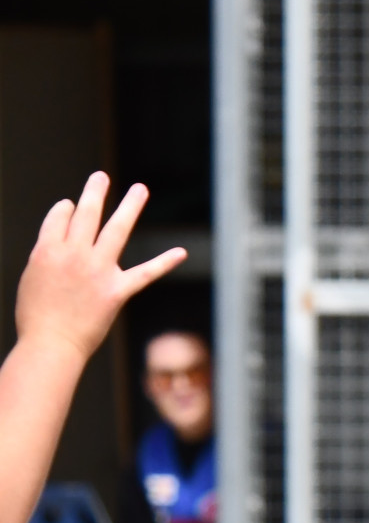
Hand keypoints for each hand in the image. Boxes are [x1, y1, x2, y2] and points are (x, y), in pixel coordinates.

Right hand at [15, 174, 184, 365]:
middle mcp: (73, 254)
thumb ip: (49, 257)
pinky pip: (145, 273)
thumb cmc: (36, 317)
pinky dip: (164, 263)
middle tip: (101, 177)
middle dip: (95, 193)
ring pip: (116, 230)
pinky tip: (180, 252)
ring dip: (130, 207)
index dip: (65, 209)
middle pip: (86, 215)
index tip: (70, 205)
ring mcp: (98, 271)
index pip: (59, 217)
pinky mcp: (117, 291)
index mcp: (47, 250)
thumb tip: (62, 244)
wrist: (51, 345)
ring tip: (140, 189)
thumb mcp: (33, 278)